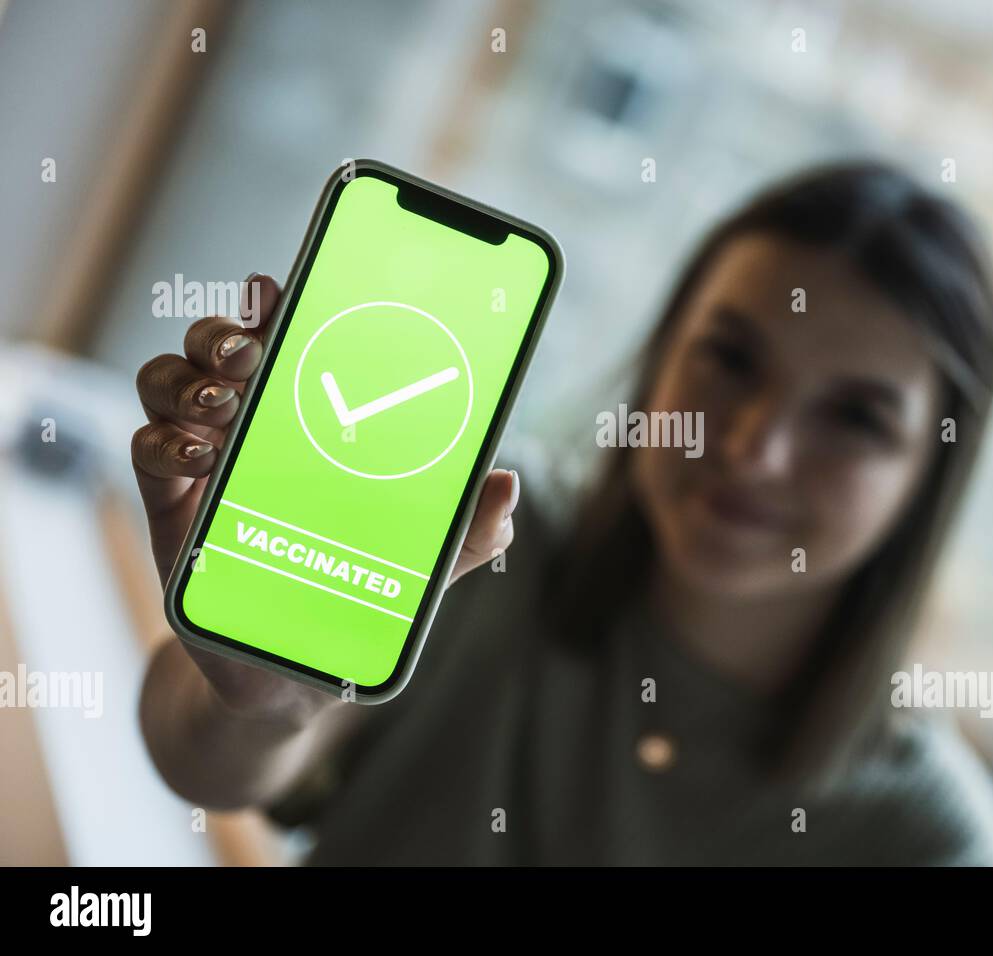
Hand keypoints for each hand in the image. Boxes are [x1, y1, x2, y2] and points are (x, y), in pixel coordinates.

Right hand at [131, 273, 519, 715]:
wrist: (293, 669)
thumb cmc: (358, 593)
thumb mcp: (425, 562)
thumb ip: (470, 529)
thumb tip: (509, 488)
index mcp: (313, 419)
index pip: (292, 340)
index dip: (280, 304)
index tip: (281, 287)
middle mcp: (255, 425)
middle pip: (221, 345)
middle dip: (227, 330)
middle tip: (253, 349)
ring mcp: (207, 459)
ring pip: (169, 379)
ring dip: (187, 376)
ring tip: (225, 403)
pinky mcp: (171, 503)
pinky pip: (144, 447)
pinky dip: (163, 439)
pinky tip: (198, 456)